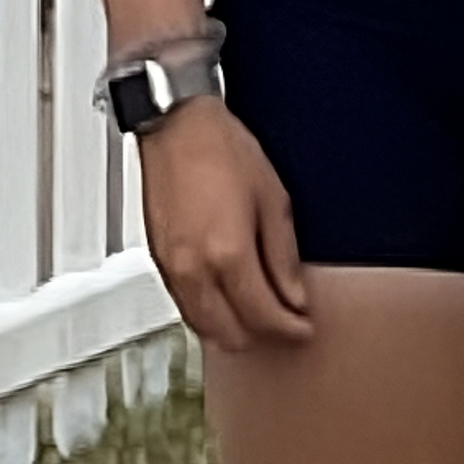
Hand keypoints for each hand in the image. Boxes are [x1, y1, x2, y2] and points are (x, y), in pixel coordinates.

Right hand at [137, 95, 310, 357]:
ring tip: (259, 316)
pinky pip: (185, 310)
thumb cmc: (221, 150)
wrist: (175, 126)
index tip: (304, 327)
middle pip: (232, 335)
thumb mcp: (272, 200)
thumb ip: (283, 257)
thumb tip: (294, 296)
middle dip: (264, 336)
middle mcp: (195, 270)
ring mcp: (172, 270)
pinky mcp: (159, 263)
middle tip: (286, 324)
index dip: (290, 330)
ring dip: (234, 332)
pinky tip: (227, 304)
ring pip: (204, 329)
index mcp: (228, 254)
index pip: (264, 318)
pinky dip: (209, 317)